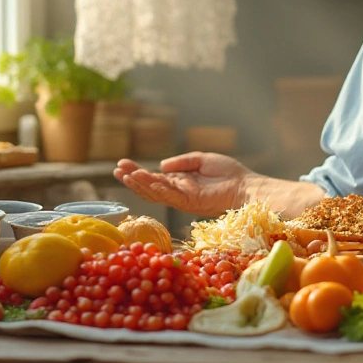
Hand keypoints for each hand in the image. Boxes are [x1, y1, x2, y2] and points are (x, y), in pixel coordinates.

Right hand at [113, 152, 249, 216]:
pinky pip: (171, 197)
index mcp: (181, 182)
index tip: (122, 165)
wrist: (246, 186)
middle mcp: (179, 192)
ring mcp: (184, 199)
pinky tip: (148, 182)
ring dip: (141, 185)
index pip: (155, 179)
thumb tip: (161, 165)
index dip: (138, 173)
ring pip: (157, 194)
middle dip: (133, 179)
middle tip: (116, 170)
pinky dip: (159, 190)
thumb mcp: (202, 159)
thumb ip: (182, 162)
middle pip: (151, 187)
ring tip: (126, 175)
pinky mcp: (192, 203)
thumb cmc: (228, 173)